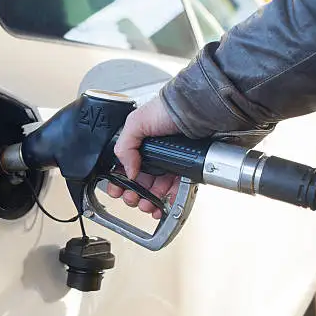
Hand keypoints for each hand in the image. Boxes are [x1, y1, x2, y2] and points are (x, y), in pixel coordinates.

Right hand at [107, 96, 180, 218]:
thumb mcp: (136, 122)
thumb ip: (124, 146)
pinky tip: (163, 206)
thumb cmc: (169, 109)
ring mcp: (170, 164)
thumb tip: (127, 171)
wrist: (199, 110)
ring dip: (148, 201)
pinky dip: (169, 201)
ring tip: (147, 205)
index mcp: (138, 145)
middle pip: (138, 182)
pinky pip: (176, 191)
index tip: (116, 190)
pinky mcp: (186, 171)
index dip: (118, 181)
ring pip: (155, 190)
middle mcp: (153, 155)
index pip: (123, 168)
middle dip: (132, 194)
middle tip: (132, 198)